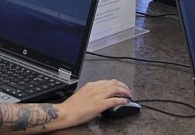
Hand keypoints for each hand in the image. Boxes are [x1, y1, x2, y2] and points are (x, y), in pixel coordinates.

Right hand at [0, 79, 130, 131]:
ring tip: (129, 95)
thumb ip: (90, 94)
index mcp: (90, 85)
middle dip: (123, 85)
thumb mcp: (81, 96)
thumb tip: (96, 97)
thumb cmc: (70, 107)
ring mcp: (97, 96)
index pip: (106, 81)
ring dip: (124, 91)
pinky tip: (125, 102)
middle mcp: (94, 88)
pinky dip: (122, 100)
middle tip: (128, 90)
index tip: (120, 86)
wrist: (64, 113)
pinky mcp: (99, 104)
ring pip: (115, 89)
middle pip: (113, 82)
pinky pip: (114, 100)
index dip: (116, 83)